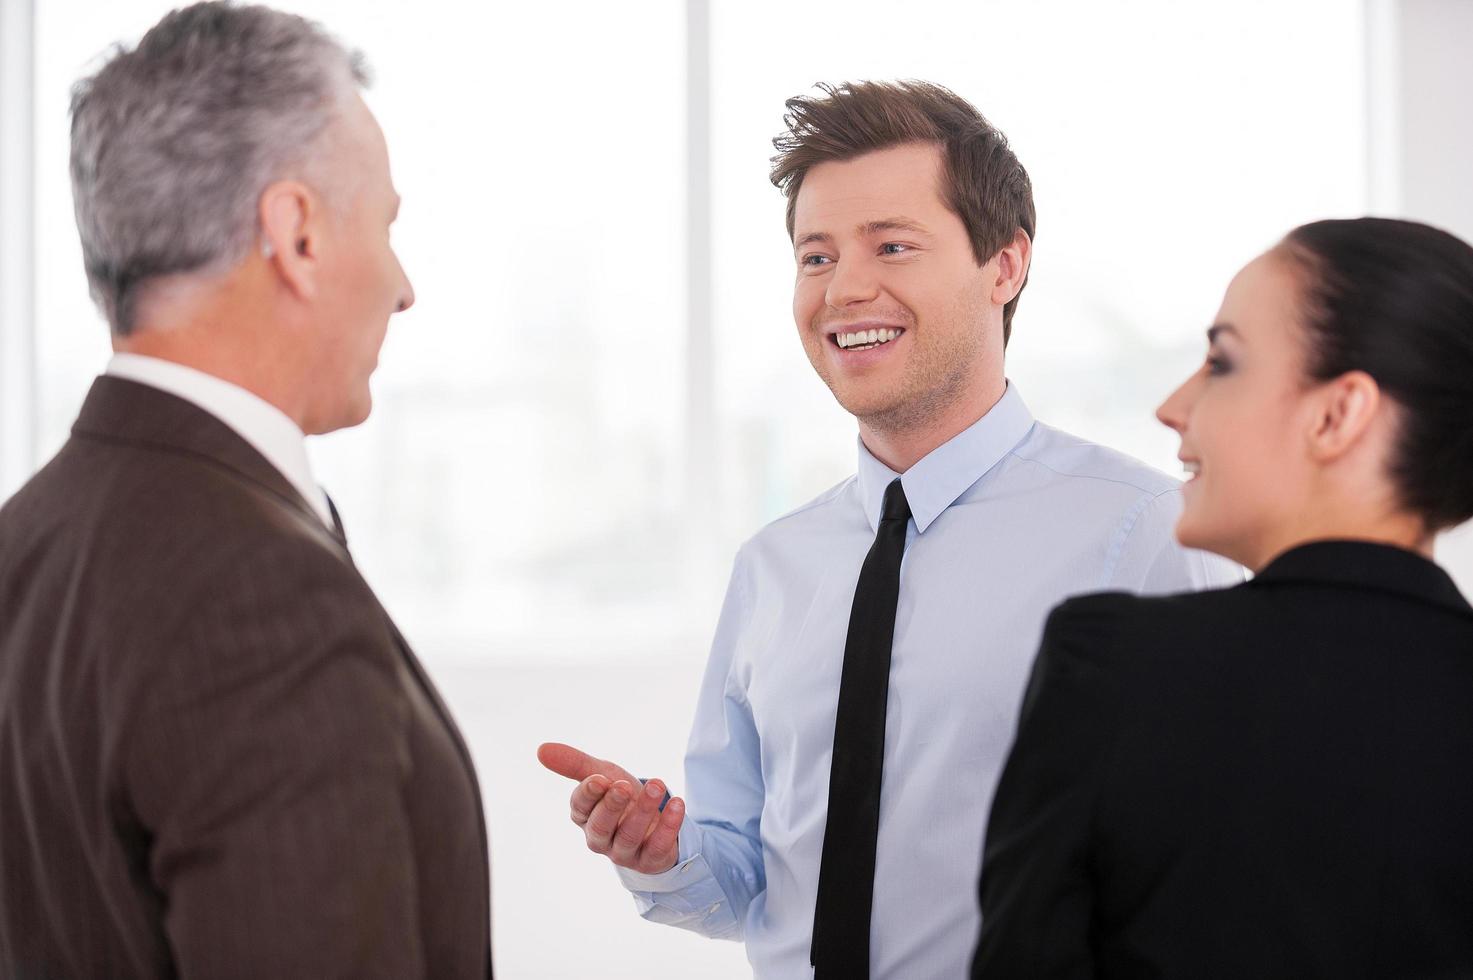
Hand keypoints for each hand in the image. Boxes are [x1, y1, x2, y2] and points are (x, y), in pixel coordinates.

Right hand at [536, 742, 685, 874]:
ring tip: (657, 785)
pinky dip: (668, 826)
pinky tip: (677, 804)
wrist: (654, 822)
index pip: (579, 808)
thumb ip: (575, 764)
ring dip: (643, 811)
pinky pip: (658, 848)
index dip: (588, 794)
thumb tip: (540, 749)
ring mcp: (625, 853)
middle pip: (600, 827)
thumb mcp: (602, 774)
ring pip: (629, 837)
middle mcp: (601, 839)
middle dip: (612, 806)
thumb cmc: (622, 797)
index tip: (600, 778)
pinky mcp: (651, 860)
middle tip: (625, 785)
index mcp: (585, 817)